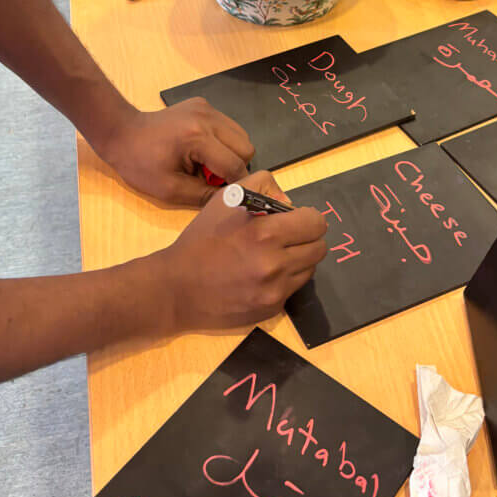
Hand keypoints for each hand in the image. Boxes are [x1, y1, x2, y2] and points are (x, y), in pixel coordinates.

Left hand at [95, 99, 255, 205]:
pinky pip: (227, 126)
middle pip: (246, 147)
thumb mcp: (170, 189)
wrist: (122, 132)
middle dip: (236, 166)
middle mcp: (208, 118)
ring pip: (241, 135)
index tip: (226, 194)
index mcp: (198, 138)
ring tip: (207, 163)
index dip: (235, 185)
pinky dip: (222, 140)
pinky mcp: (203, 104)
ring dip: (231, 153)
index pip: (235, 165)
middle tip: (212, 177)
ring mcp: (207, 108)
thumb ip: (204, 196)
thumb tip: (231, 199)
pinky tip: (201, 149)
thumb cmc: (139, 163)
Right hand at [156, 172, 327, 330]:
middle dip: (306, 238)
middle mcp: (275, 265)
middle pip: (319, 248)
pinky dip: (284, 279)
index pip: (316, 223)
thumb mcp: (226, 198)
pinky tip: (262, 275)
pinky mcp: (271, 310)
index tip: (293, 219)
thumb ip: (264, 186)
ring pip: (310, 269)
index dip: (306, 217)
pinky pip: (293, 289)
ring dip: (298, 259)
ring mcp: (275, 291)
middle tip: (287, 236)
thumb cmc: (202, 239)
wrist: (178, 288)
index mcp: (265, 233)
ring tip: (274, 255)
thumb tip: (289, 203)